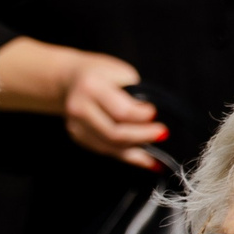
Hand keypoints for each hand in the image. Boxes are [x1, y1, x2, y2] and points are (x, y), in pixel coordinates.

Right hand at [60, 54, 165, 169]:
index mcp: (91, 86)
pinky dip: (126, 156)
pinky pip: (105, 150)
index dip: (141, 117)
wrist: (70, 79)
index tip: (156, 115)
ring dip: (136, 153)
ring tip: (157, 156)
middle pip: (113, 133)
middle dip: (142, 137)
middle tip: (162, 135)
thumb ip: (134, 96)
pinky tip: (144, 159)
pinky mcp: (78, 137)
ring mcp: (75, 126)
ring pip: (109, 147)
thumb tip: (151, 121)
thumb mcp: (121, 73)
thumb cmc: (102, 73)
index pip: (120, 111)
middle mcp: (79, 108)